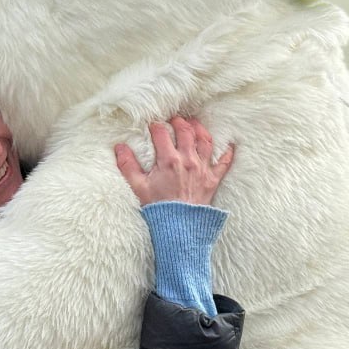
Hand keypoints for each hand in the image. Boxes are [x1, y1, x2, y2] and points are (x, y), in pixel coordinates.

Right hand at [115, 117, 234, 206]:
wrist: (179, 228)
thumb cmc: (158, 209)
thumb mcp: (138, 187)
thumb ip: (128, 165)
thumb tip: (119, 147)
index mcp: (168, 160)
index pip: (162, 133)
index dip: (156, 126)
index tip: (153, 126)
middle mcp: (188, 160)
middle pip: (186, 131)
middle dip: (179, 122)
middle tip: (174, 120)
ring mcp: (202, 168)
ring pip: (205, 140)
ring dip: (200, 129)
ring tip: (194, 124)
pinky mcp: (213, 179)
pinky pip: (224, 162)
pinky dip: (228, 152)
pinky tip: (229, 144)